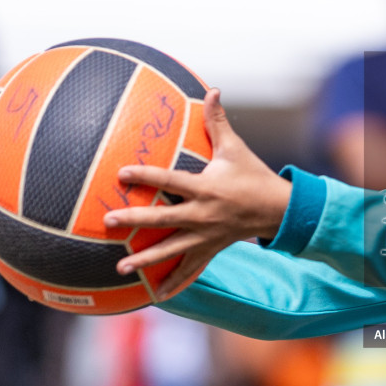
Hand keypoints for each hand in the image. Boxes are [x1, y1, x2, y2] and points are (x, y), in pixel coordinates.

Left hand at [102, 89, 292, 296]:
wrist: (278, 209)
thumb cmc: (253, 175)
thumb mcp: (235, 148)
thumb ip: (218, 121)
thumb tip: (212, 88)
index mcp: (206, 188)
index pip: (170, 180)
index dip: (145, 176)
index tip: (120, 173)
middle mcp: (203, 215)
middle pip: (163, 220)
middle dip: (134, 221)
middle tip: (107, 222)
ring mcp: (206, 236)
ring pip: (171, 250)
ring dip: (145, 261)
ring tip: (120, 267)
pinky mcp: (210, 250)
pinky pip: (190, 270)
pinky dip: (174, 284)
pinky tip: (156, 297)